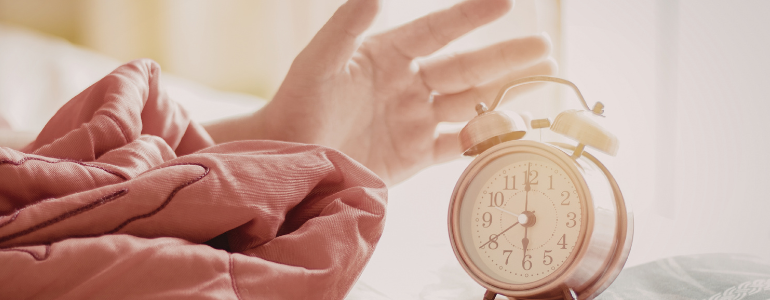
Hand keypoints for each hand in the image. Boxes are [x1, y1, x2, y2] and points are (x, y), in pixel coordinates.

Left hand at [205, 0, 555, 184]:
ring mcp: (413, 121)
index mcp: (387, 56)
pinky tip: (512, 130)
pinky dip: (485, 139)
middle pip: (465, 68)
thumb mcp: (320, 61)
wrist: (289, 157)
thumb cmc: (298, 103)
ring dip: (506, 93)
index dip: (470, 18)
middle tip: (545, 48)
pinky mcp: (414, 157)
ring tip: (544, 79)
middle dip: (505, 58)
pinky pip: (458, 146)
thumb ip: (347, 27)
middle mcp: (407, 86)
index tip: (505, 3)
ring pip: (470, 104)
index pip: (437, 32)